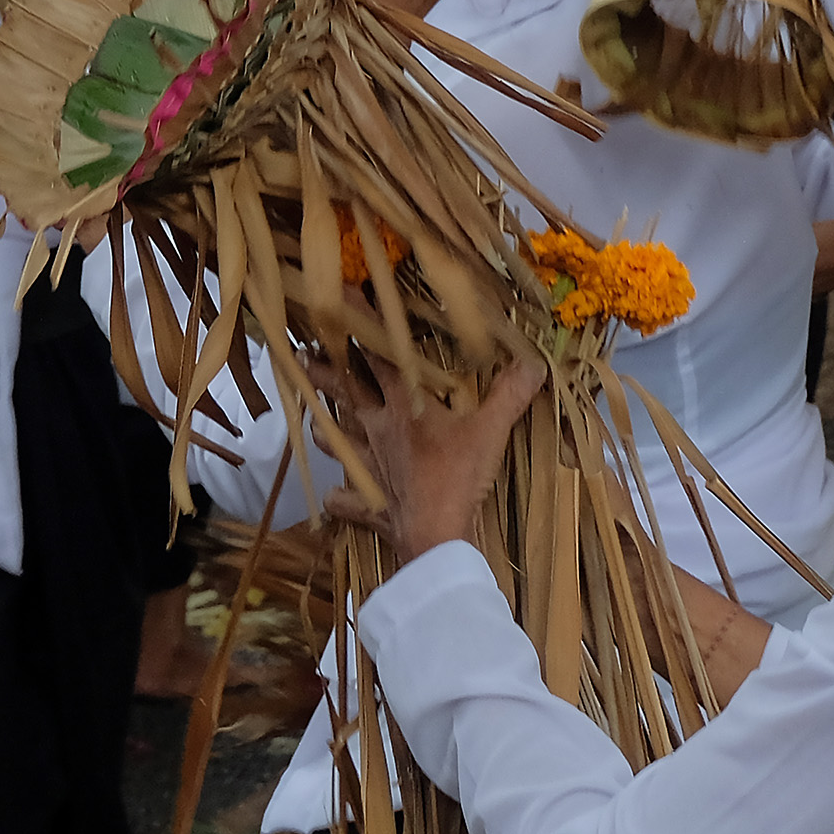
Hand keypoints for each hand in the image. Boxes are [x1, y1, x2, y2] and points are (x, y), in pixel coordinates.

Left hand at [320, 344, 546, 565]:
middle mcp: (379, 432)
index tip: (342, 299)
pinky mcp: (372, 504)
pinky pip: (350, 503)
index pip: (380, 357)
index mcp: (404, 408)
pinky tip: (332, 497)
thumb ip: (509, 394)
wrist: (436, 535)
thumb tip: (534, 362)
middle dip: (324, 373)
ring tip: (312, 421)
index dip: (364, 327)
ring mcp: (370, 469)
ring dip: (326, 432)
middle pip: (346, 395)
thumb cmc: (457, 477)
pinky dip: (341, 500)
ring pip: (339, 444)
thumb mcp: (491, 431)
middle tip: (300, 355)